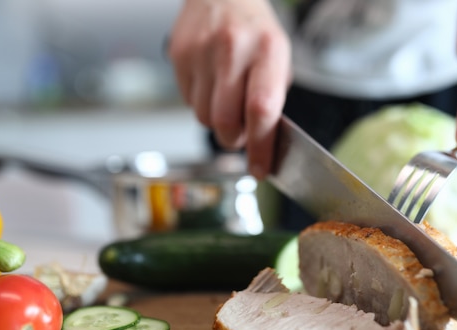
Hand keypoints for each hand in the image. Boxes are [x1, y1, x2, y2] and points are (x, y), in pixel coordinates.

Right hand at [167, 0, 291, 178]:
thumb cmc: (255, 33)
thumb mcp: (278, 60)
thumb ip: (271, 101)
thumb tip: (262, 145)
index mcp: (267, 50)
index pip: (262, 110)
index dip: (260, 147)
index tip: (260, 169)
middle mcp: (232, 49)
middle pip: (226, 122)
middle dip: (234, 139)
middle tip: (240, 133)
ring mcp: (201, 51)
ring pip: (204, 117)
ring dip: (217, 122)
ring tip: (226, 99)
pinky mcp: (178, 55)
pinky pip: (189, 103)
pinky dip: (202, 104)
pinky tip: (210, 84)